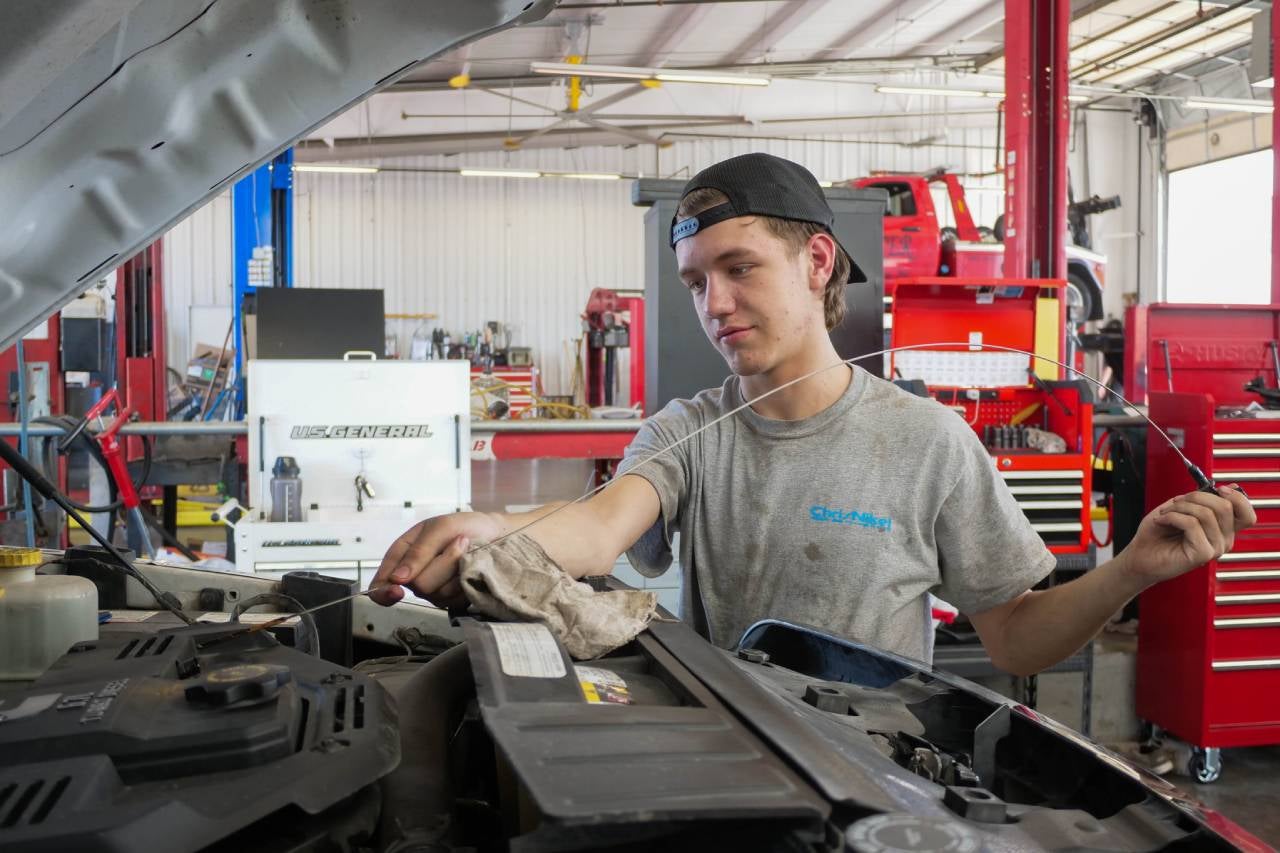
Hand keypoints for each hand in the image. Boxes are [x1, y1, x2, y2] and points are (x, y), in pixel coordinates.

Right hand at [370, 512, 503, 608]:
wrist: (496, 534)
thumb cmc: (466, 526)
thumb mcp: (440, 528)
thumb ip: (418, 552)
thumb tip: (397, 578)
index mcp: (403, 554)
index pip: (381, 582)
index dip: (383, 591)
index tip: (397, 589)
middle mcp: (414, 575)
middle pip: (418, 585)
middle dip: (442, 564)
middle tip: (458, 543)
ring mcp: (433, 589)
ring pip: (438, 593)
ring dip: (456, 569)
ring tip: (466, 551)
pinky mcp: (451, 599)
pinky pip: (453, 599)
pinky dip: (464, 582)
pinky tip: (469, 568)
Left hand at [1118, 485, 1256, 588]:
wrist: (1140, 554)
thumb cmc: (1157, 533)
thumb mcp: (1180, 508)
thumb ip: (1201, 499)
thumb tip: (1221, 489)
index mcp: (1222, 529)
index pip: (1246, 514)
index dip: (1237, 497)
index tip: (1219, 489)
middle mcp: (1223, 540)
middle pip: (1225, 507)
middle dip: (1196, 496)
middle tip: (1177, 502)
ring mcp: (1215, 548)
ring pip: (1206, 513)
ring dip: (1179, 507)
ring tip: (1165, 514)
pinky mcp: (1202, 554)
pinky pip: (1191, 524)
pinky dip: (1172, 517)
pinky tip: (1161, 521)